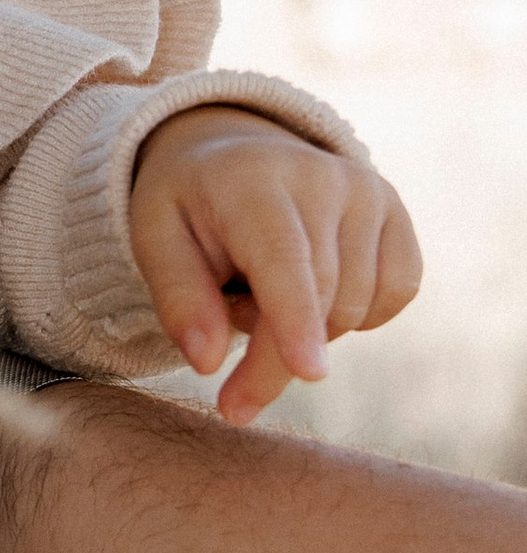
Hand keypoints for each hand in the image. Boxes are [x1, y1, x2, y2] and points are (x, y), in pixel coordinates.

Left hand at [129, 107, 420, 426]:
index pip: (283, 257)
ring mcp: (366, 190)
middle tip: (235, 395)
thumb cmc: (190, 207)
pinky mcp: (394, 209)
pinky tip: (317, 294)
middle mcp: (321, 176)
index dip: (295, 318)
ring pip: (357, 304)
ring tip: (264, 296)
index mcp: (252, 179)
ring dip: (309, 331)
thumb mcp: (155, 241)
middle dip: (278, 363)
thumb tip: (207, 362)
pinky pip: (397, 292)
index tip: (309, 373)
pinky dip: (358, 316)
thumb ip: (179, 301)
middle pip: (321, 296)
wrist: (233, 157)